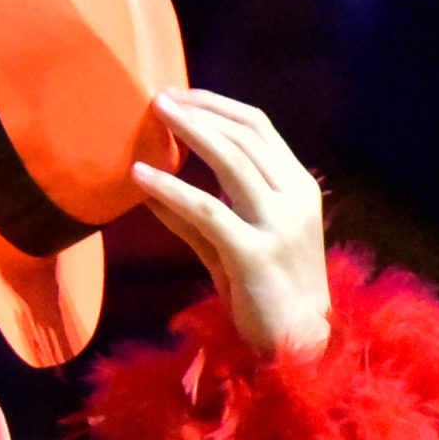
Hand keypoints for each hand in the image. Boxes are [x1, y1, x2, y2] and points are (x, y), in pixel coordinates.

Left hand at [133, 88, 330, 357]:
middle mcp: (295, 197)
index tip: (180, 95)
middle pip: (245, 135)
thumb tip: (149, 186)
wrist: (298, 344)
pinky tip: (140, 176)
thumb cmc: (263, 294)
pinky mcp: (253, 252)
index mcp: (298, 187)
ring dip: (189, 132)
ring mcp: (278, 224)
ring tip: (153, 117)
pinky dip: (170, 188)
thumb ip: (194, 216)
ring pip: (231, 161)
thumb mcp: (228, 244)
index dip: (218, 105)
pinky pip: (206, 210)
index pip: (259, 128)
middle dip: (199, 112)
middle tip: (157, 99)